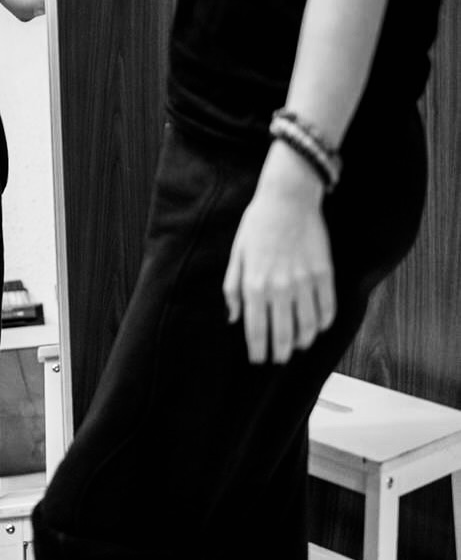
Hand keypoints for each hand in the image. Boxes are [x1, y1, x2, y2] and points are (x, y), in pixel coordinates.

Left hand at [222, 143, 335, 363]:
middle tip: (279, 359)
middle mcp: (280, 288)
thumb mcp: (237, 255)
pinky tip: (317, 327)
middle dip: (280, 352)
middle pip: (283, 334)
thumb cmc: (257, 225)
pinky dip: (322, 324)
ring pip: (308, 327)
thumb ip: (233, 289)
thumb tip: (233, 318)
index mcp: (255, 285)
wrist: (288, 199)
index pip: (256, 329)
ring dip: (302, 342)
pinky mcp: (324, 274)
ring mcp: (305, 282)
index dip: (257, 349)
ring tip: (297, 346)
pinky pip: (327, 309)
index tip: (258, 359)